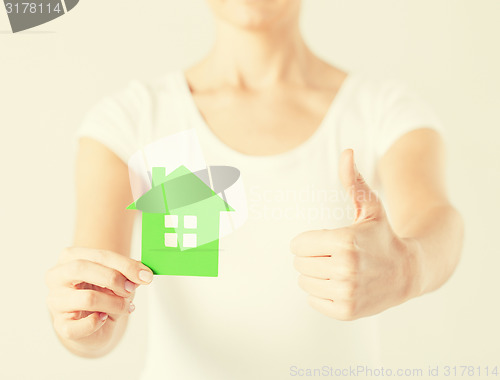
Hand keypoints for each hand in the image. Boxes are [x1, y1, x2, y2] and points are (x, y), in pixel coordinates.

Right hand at [45, 247, 153, 348]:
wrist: (94, 325)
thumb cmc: (103, 294)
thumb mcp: (117, 279)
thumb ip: (127, 273)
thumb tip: (143, 273)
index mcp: (71, 257)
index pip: (99, 255)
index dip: (125, 265)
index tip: (146, 275)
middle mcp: (57, 277)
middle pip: (82, 268)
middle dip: (114, 279)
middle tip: (131, 289)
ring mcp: (56, 302)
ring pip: (87, 298)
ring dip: (114, 304)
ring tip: (124, 307)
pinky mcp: (60, 325)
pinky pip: (80, 325)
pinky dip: (97, 323)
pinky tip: (104, 318)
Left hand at [290, 149, 420, 320]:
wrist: (409, 272)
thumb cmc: (383, 236)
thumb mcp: (370, 208)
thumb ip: (353, 182)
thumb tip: (346, 151)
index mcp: (344, 241)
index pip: (297, 244)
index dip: (309, 241)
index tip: (327, 241)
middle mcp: (345, 269)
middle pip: (299, 263)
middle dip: (312, 257)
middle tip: (334, 256)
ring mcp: (346, 292)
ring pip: (304, 282)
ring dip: (316, 276)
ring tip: (339, 270)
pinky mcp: (346, 311)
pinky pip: (313, 301)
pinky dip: (322, 294)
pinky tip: (342, 286)